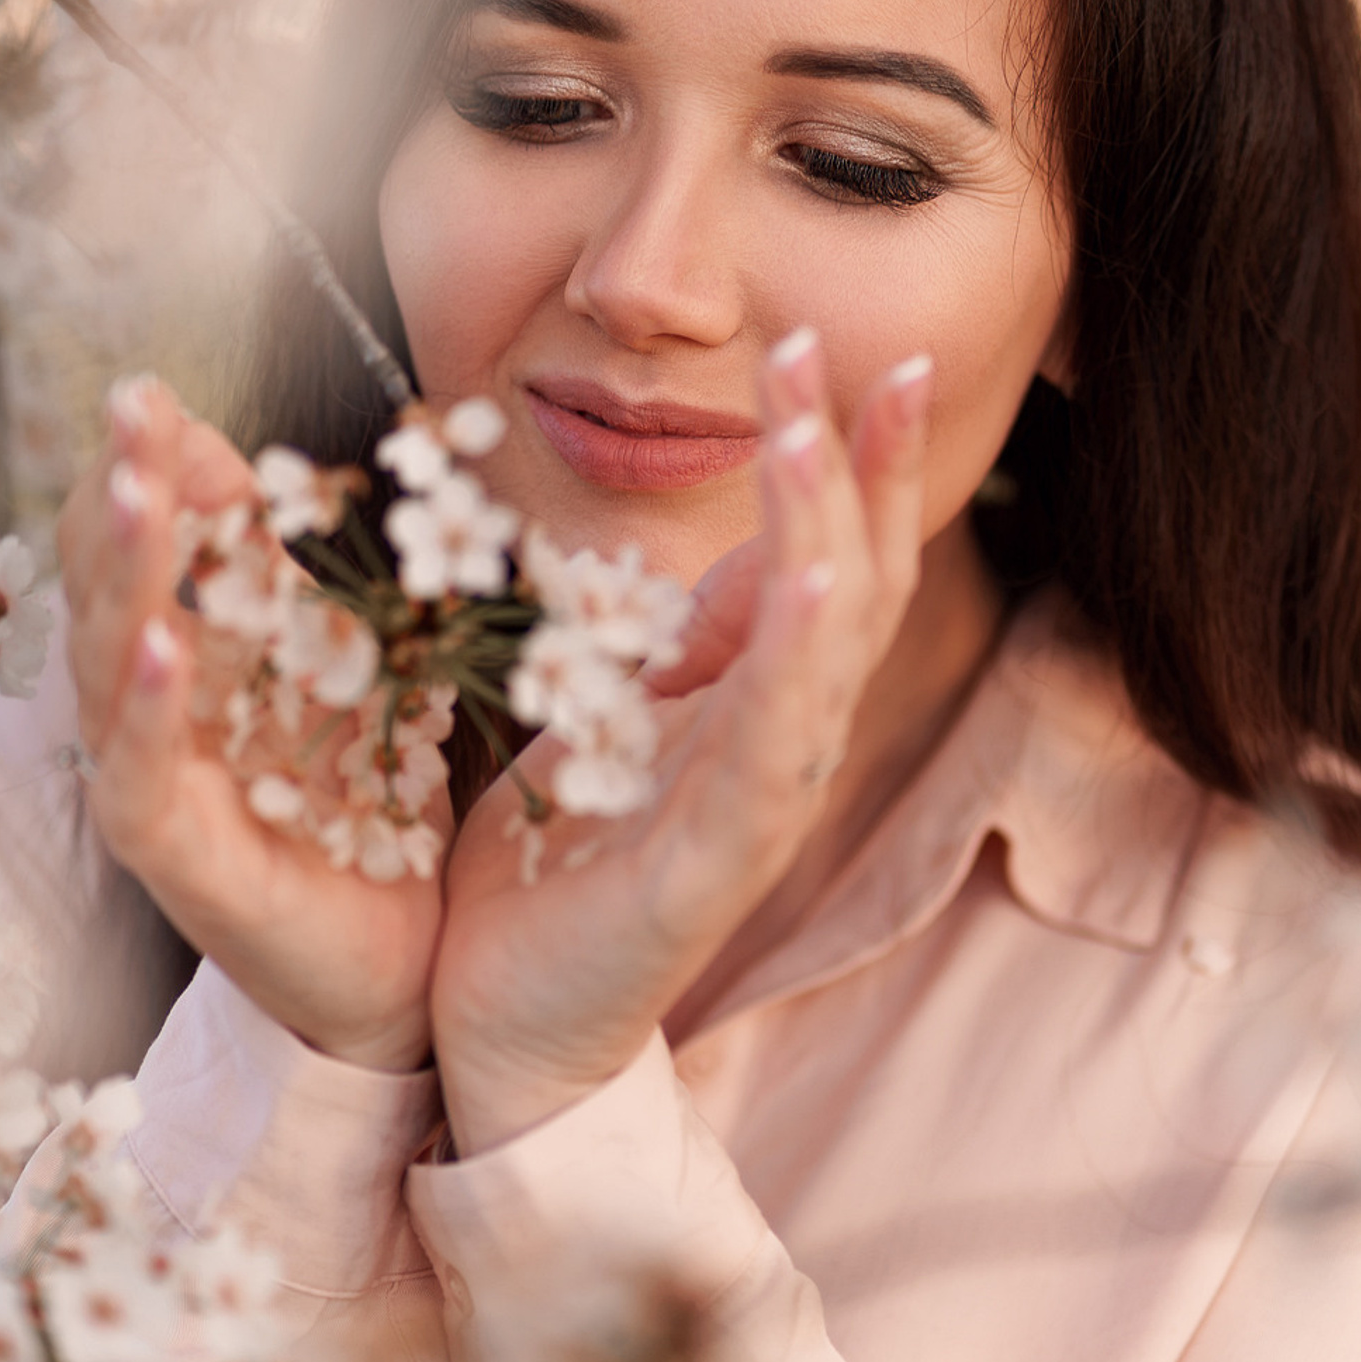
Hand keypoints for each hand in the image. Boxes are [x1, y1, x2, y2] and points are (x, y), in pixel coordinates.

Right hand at [56, 379, 442, 1071]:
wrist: (400, 953)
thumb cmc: (362, 809)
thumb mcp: (343, 672)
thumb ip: (298, 586)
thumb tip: (271, 480)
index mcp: (192, 655)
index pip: (152, 541)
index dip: (158, 468)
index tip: (165, 397)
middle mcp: (153, 711)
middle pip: (114, 581)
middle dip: (124, 488)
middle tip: (131, 404)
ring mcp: (153, 781)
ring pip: (110, 662)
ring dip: (126, 571)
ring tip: (131, 489)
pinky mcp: (175, 853)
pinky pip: (145, 772)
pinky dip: (151, 707)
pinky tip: (161, 645)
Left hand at [430, 335, 932, 1150]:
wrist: (507, 1013)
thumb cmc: (563, 862)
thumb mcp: (629, 713)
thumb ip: (706, 641)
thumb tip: (764, 547)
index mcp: (758, 711)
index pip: (832, 565)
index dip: (852, 465)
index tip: (846, 355)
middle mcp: (782, 754)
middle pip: (851, 590)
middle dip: (853, 467)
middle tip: (842, 348)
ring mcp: (756, 814)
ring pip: (824, 657)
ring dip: (830, 535)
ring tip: (825, 429)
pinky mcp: (709, 873)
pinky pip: (768, 757)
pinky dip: (795, 666)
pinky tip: (809, 585)